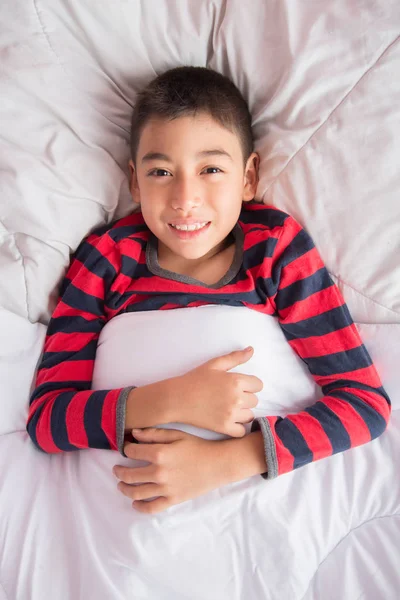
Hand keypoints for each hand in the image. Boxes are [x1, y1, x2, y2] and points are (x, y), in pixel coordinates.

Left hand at [113, 428, 231, 513]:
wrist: (218, 464)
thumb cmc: (198, 446)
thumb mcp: (177, 434)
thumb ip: (154, 434)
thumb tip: (134, 434)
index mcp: (160, 454)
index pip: (132, 453)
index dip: (126, 450)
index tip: (126, 449)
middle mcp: (159, 473)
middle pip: (129, 475)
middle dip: (119, 472)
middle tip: (116, 469)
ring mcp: (165, 488)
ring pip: (136, 493)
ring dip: (124, 489)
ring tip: (121, 485)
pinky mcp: (172, 500)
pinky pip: (151, 508)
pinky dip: (140, 507)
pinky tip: (135, 504)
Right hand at [173, 347, 262, 436]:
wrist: (177, 398)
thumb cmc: (195, 379)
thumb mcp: (214, 364)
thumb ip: (235, 357)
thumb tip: (252, 350)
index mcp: (236, 381)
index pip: (258, 385)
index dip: (250, 384)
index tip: (239, 386)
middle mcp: (236, 398)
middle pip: (255, 400)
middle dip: (246, 398)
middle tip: (230, 396)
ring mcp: (231, 414)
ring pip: (250, 415)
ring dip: (243, 412)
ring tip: (229, 408)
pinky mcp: (224, 427)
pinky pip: (242, 431)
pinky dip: (238, 427)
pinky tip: (229, 420)